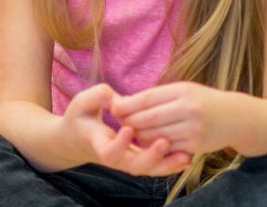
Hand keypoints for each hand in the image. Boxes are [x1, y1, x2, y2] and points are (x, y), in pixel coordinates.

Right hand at [60, 84, 192, 176]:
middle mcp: (115, 158)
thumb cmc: (80, 117)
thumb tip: (122, 101)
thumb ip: (99, 96)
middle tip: (164, 142)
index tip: (127, 128)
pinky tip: (187, 157)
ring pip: (149, 169)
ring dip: (167, 164)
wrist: (79, 138)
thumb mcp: (82, 102)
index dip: (119, 144)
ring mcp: (127, 161)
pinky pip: (155, 166)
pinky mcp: (138, 159)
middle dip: (151, 157)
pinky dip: (170, 164)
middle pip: (134, 166)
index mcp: (98, 144)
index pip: (109, 152)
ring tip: (186, 156)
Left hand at [111, 82, 232, 156]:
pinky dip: (155, 146)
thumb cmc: (202, 101)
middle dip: (130, 121)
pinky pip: (168, 148)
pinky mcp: (197, 145)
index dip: (128, 105)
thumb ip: (157, 96)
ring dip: (140, 136)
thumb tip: (125, 102)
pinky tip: (150, 142)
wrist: (236, 117)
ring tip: (133, 132)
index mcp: (182, 91)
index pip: (147, 98)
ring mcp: (193, 128)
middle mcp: (188, 108)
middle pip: (148, 118)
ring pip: (156, 136)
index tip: (114, 108)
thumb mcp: (183, 90)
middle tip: (120, 122)